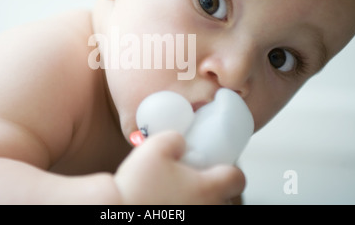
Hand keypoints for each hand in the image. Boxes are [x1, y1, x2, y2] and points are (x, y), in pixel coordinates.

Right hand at [114, 131, 245, 203]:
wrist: (117, 211)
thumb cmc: (138, 187)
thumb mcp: (156, 147)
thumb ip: (174, 139)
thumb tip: (180, 142)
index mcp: (208, 188)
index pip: (237, 178)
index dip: (231, 168)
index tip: (220, 165)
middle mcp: (207, 209)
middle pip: (225, 196)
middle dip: (212, 185)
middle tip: (194, 176)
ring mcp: (195, 222)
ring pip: (207, 208)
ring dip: (198, 199)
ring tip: (177, 191)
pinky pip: (190, 214)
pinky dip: (183, 207)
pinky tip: (167, 203)